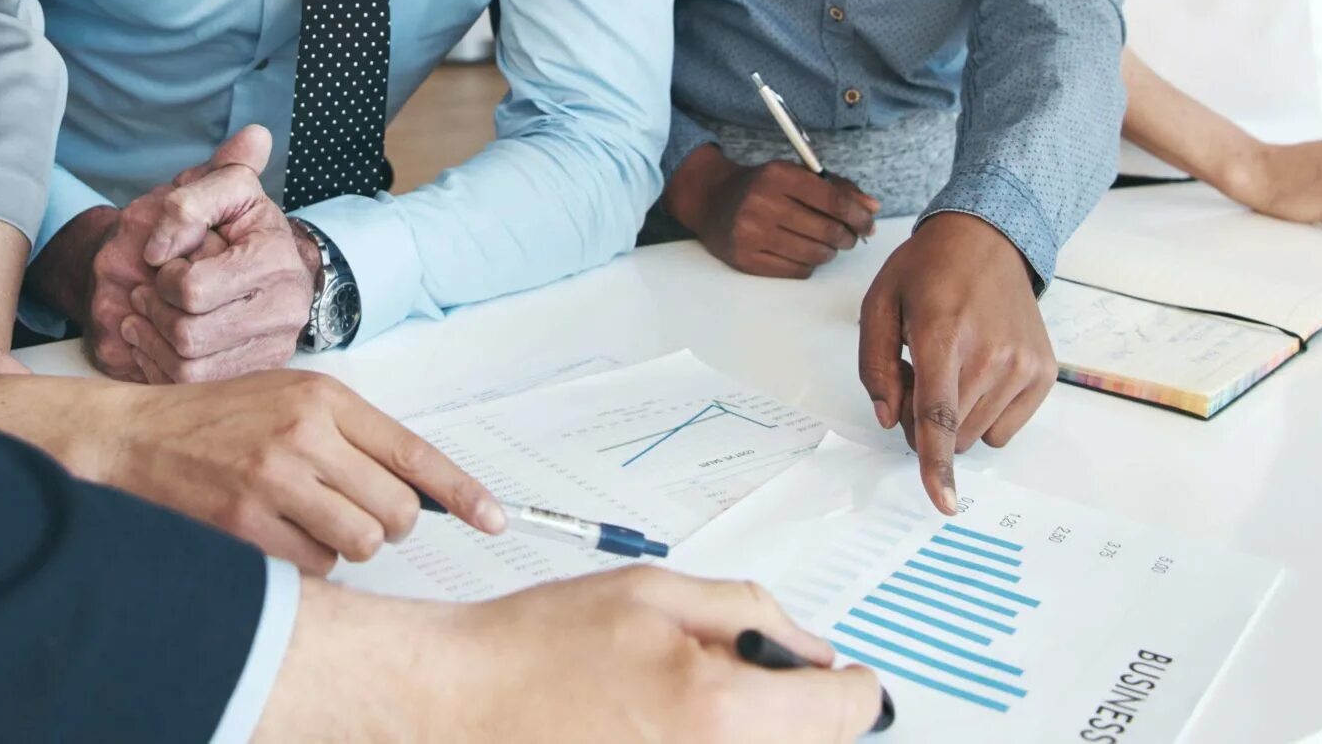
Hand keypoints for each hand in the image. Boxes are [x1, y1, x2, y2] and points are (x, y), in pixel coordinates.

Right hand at [83, 370, 502, 574]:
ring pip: (359, 544)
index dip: (462, 493)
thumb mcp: (290, 400)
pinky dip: (305, 561)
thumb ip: (350, 435)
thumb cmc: (217, 419)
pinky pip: (313, 566)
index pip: (414, 453)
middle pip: (396, 512)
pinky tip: (274, 531)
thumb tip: (416, 488)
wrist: (136, 436)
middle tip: (359, 514)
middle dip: (388, 524)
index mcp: (324, 398)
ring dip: (345, 544)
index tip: (494, 519)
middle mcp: (305, 435)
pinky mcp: (247, 523)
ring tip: (308, 519)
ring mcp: (275, 481)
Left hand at [121, 125, 318, 383]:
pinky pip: (196, 390)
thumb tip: (158, 250)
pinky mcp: (259, 373)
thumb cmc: (233, 218)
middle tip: (145, 292)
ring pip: (189, 371)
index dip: (164, 277)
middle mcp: (286, 309)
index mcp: (275, 258)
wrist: (264, 252)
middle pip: (189, 336)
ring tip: (142, 316)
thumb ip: (187, 203)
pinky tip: (154, 342)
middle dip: (154, 312)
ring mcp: (276, 348)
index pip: (192, 290)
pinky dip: (162, 368)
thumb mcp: (218, 186)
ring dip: (152, 342)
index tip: (163, 262)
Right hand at [257, 568, 883, 741]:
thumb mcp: (653, 592)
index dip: (854, 686)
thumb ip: (746, 611)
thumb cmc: (538, 646)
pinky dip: (718, 739)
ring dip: (761, 728)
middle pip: (813, 743)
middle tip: (756, 672)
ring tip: (699, 696)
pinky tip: (676, 722)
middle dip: (801, 705)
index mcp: (720, 709)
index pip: (842, 712)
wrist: (467, 700)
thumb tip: (809, 648)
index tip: (849, 676)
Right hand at [665, 145, 878, 277]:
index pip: (832, 200)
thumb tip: (872, 209)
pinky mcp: (745, 259)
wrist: (711, 200)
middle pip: (827, 230)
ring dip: (830, 252)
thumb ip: (836, 188)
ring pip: (815, 254)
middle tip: (850, 237)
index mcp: (777, 175)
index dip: (858, 215)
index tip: (868, 223)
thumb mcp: (794, 174)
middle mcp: (761, 203)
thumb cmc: (761, 186)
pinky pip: (797, 270)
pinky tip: (804, 251)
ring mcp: (751, 234)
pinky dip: (809, 263)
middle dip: (848, 237)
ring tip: (827, 243)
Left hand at [857, 212, 1054, 514]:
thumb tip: (888, 419)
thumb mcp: (879, 304)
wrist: (987, 240)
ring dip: (957, 417)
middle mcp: (990, 353)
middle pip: (952, 433)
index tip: (943, 502)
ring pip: (977, 435)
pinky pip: (1006, 429)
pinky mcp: (1043, 372)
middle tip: (921, 374)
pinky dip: (986, 414)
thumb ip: (875, 365)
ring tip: (952, 366)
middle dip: (926, 421)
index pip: (938, 415)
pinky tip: (980, 373)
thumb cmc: (927, 271)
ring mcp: (1022, 364)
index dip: (936, 463)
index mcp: (942, 335)